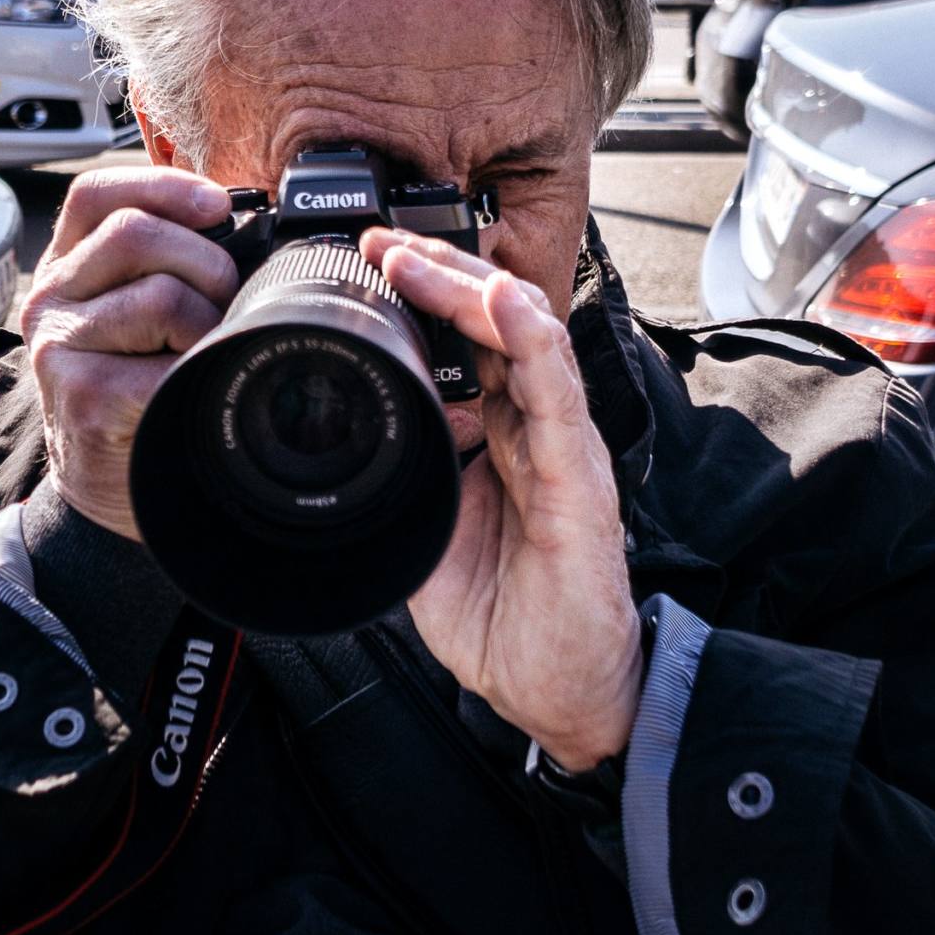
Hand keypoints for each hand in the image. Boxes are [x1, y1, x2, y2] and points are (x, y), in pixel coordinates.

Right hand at [20, 167, 240, 540]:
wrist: (108, 484)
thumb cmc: (138, 390)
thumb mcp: (138, 315)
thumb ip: (166, 263)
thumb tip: (245, 227)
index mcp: (65, 266)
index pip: (96, 194)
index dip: (162, 186)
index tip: (218, 205)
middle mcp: (49, 298)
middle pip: (137, 233)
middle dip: (206, 262)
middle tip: (224, 304)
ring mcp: (59, 346)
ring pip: (160, 293)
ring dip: (206, 324)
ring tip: (199, 354)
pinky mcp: (81, 393)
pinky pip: (165, 359)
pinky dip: (195, 370)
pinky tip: (186, 387)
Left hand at [362, 228, 641, 770]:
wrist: (559, 695)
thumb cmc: (509, 620)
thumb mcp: (428, 536)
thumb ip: (405, 478)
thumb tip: (355, 436)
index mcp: (502, 438)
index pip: (469, 344)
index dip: (426, 297)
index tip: (372, 263)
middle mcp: (536, 431)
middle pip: (497, 324)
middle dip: (442, 272)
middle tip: (384, 240)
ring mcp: (562, 450)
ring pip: (528, 340)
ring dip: (473, 290)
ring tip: (422, 256)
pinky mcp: (579, 482)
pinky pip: (558, 398)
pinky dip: (531, 344)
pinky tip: (506, 305)